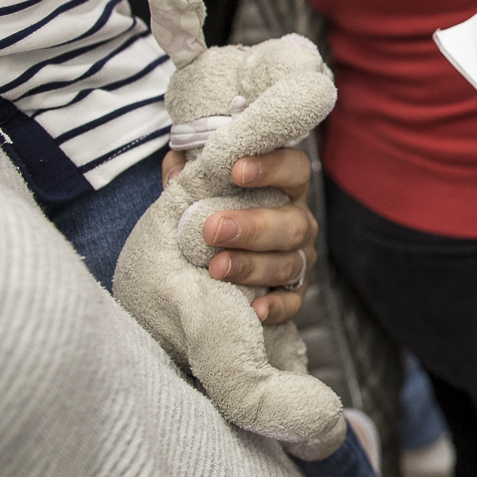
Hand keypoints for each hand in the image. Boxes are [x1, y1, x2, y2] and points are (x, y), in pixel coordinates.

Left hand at [162, 147, 318, 323]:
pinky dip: (276, 307)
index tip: (236, 170)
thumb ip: (185, 171)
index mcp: (284, 186)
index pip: (294, 167)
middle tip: (213, 229)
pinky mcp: (294, 292)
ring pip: (288, 263)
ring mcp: (299, 257)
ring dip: (252, 266)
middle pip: (292, 222)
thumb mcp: (196, 181)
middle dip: (252, 227)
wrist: (206, 253)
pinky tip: (254, 309)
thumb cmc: (207, 208)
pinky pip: (292, 302)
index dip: (271, 167)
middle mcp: (298, 220)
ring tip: (216, 268)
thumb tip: (176, 177)